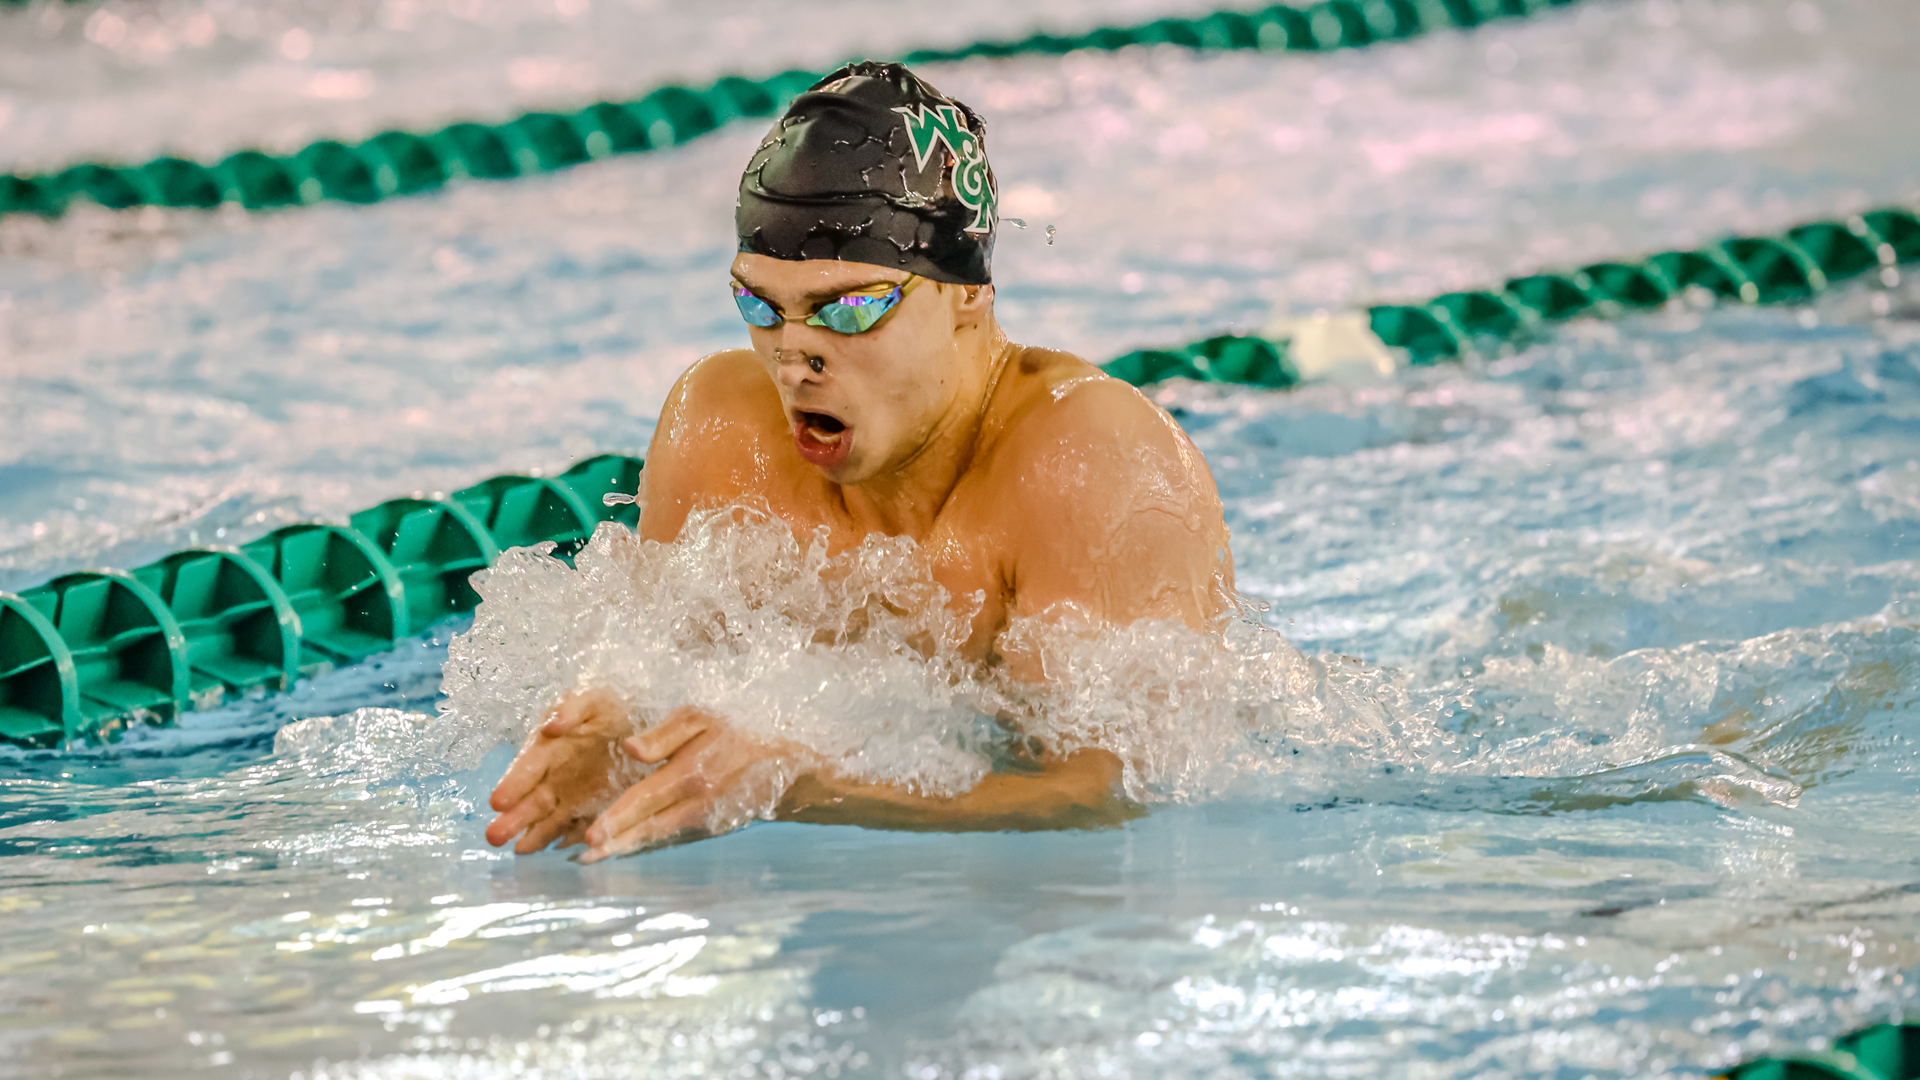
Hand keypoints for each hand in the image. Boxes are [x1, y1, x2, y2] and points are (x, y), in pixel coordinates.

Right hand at [486, 688, 640, 852]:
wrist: (640, 718)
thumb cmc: (611, 705)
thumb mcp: (593, 699)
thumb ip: (571, 709)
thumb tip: (550, 727)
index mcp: (550, 746)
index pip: (529, 766)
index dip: (514, 784)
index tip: (498, 802)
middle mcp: (555, 773)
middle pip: (532, 798)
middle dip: (514, 817)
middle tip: (494, 837)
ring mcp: (571, 793)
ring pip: (548, 816)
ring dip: (532, 833)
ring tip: (516, 851)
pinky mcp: (590, 807)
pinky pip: (575, 826)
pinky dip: (564, 838)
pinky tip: (552, 851)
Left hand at [579, 707, 800, 863]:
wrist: (784, 766)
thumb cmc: (736, 734)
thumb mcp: (702, 719)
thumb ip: (665, 734)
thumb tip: (631, 749)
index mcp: (689, 774)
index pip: (643, 799)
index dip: (616, 819)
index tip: (590, 836)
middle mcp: (694, 804)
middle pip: (646, 827)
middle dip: (614, 843)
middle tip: (583, 857)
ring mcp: (702, 821)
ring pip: (656, 837)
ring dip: (625, 849)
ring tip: (594, 859)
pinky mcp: (707, 829)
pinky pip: (669, 837)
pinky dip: (644, 845)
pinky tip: (624, 849)